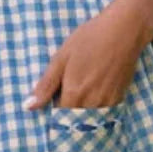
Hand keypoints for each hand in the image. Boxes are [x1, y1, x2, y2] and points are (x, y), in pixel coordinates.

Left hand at [23, 0, 148, 109]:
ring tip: (81, 95)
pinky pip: (104, 113)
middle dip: (69, 116)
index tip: (54, 102)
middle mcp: (92, 104)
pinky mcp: (120, 98)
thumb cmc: (89, 39)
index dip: (54, 111)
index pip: (59, 117)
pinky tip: (95, 93)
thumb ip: (46, 85)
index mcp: (74, 95)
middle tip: (68, 98)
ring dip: (83, 114)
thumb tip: (28, 107)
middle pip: (76, 121)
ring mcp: (108, 103)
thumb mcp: (61, 58)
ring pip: (91, 119)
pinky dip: (97, 109)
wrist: (124, 30)